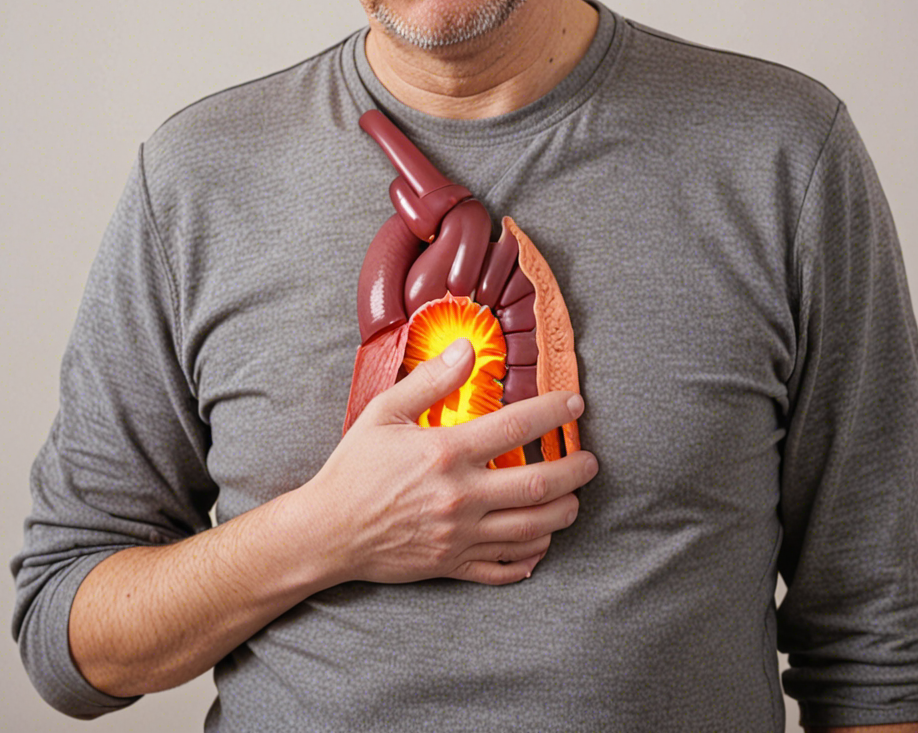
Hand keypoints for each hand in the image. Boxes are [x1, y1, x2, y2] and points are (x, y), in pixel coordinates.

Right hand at [300, 338, 597, 585]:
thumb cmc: (355, 468)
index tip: (574, 403)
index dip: (553, 412)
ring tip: (573, 499)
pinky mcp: (453, 565)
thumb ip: (430, 380)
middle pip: (539, 485)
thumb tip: (467, 348)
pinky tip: (540, 542)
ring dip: (562, 513)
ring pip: (531, 529)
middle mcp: (461, 496)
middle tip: (590, 461)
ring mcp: (460, 536)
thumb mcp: (385, 413)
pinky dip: (530, 557)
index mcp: (446, 453)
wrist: (327, 531)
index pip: (516, 426)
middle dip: (575, 472)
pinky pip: (504, 567)